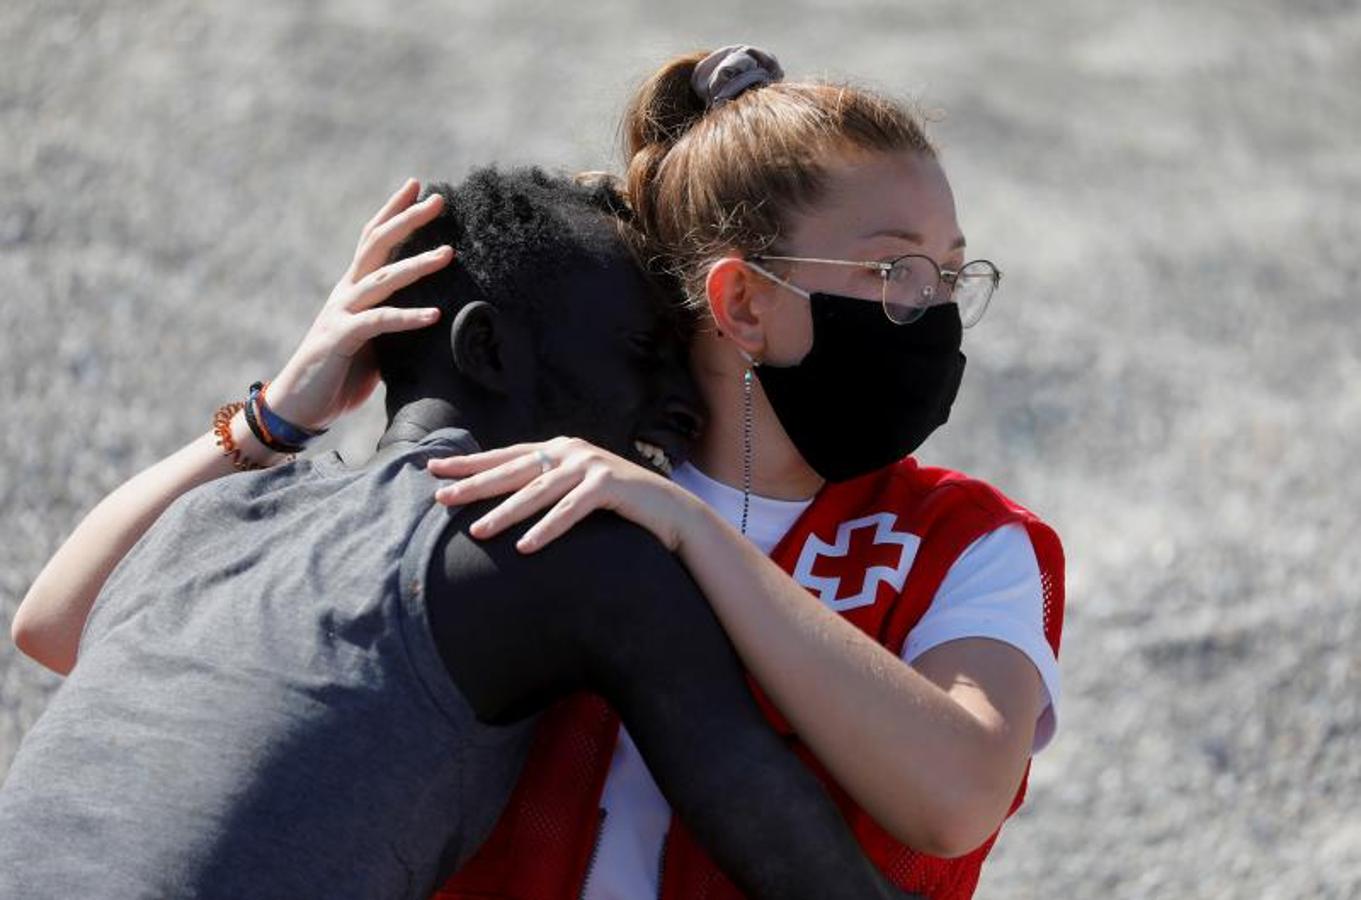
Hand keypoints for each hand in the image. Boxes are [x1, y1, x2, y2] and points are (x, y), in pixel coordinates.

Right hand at [265, 179, 454, 430]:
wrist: (299, 407)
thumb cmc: (339, 375)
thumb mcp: (374, 343)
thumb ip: (394, 323)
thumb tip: (433, 317)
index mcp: (353, 289)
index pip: (373, 239)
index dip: (394, 211)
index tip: (419, 186)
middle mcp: (345, 293)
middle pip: (377, 245)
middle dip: (408, 220)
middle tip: (439, 198)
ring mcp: (340, 313)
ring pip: (381, 279)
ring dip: (416, 265)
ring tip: (449, 253)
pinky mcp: (339, 339)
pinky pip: (378, 322)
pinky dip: (407, 317)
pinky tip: (434, 315)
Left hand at [429, 437, 700, 553]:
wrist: (669, 511)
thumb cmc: (618, 506)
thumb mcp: (576, 489)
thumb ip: (547, 486)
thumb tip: (503, 499)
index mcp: (559, 449)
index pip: (505, 455)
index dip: (470, 463)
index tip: (435, 470)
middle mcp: (570, 451)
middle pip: (513, 469)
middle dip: (475, 484)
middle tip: (441, 498)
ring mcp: (590, 466)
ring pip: (537, 491)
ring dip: (506, 512)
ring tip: (477, 531)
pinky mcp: (610, 485)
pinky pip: (571, 510)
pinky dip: (548, 528)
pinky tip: (526, 545)